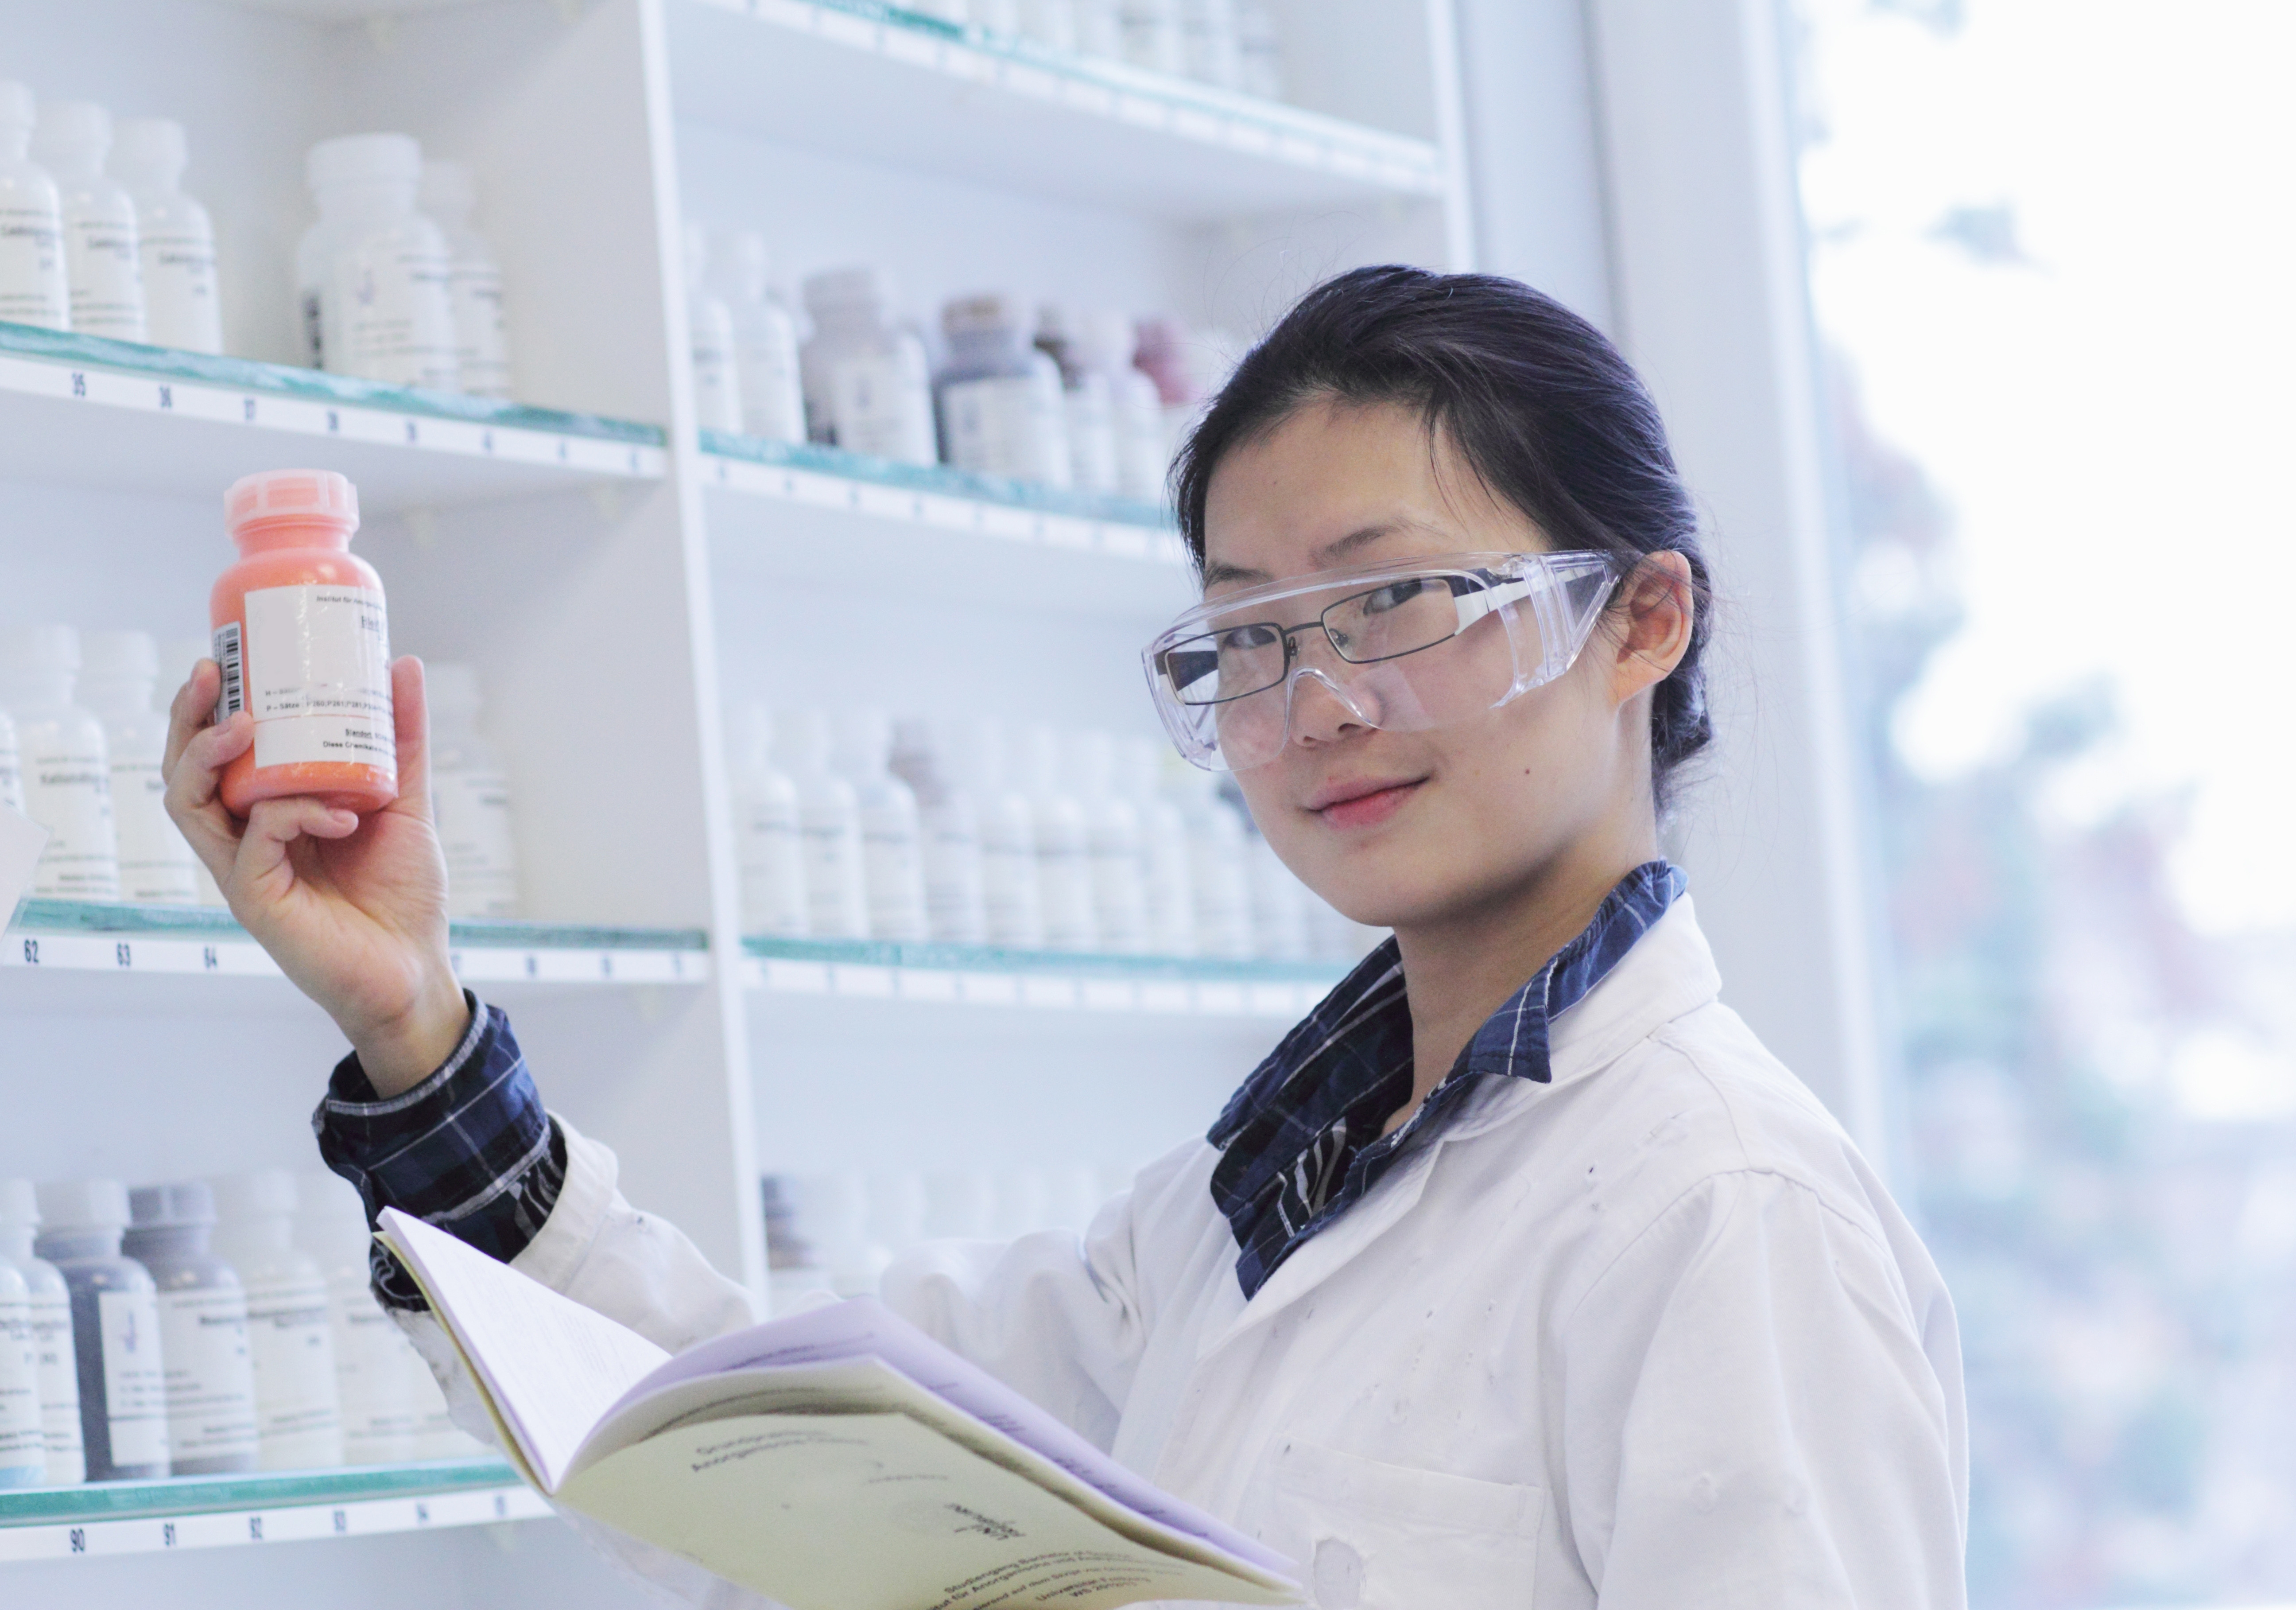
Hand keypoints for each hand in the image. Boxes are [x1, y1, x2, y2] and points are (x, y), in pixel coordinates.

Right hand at [163, 655, 468, 1096]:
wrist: (417, 972)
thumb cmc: (402, 894)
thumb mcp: (407, 803)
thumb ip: (401, 741)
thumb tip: (401, 664)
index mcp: (269, 816)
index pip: (216, 756)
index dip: (208, 708)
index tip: (224, 657)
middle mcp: (244, 841)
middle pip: (183, 772)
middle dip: (187, 719)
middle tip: (211, 672)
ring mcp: (244, 871)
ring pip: (189, 804)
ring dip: (210, 755)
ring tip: (246, 722)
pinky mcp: (257, 900)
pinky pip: (256, 840)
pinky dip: (295, 813)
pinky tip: (341, 814)